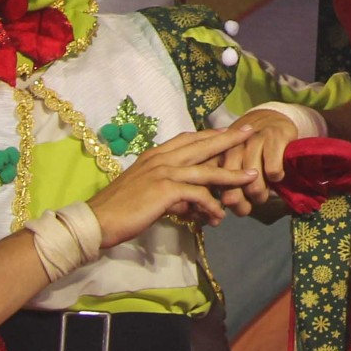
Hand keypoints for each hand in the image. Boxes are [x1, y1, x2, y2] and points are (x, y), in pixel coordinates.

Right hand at [86, 127, 260, 246]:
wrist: (98, 220)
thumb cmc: (120, 209)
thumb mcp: (147, 193)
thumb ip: (170, 192)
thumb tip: (189, 204)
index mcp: (154, 155)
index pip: (187, 138)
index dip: (209, 134)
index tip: (228, 130)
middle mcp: (160, 158)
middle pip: (202, 144)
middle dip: (228, 138)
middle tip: (250, 132)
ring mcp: (164, 172)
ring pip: (206, 170)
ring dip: (232, 175)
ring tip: (252, 177)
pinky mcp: (166, 190)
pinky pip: (198, 195)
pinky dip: (211, 206)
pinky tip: (217, 217)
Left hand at [215, 106, 301, 213]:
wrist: (273, 118)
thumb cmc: (250, 148)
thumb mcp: (231, 163)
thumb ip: (221, 183)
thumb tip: (216, 214)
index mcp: (215, 154)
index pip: (209, 186)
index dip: (216, 204)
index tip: (225, 213)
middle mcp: (231, 147)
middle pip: (230, 187)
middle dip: (240, 204)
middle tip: (248, 206)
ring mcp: (251, 141)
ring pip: (252, 180)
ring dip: (259, 194)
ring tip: (263, 196)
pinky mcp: (273, 137)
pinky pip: (272, 170)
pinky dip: (276, 178)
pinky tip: (277, 177)